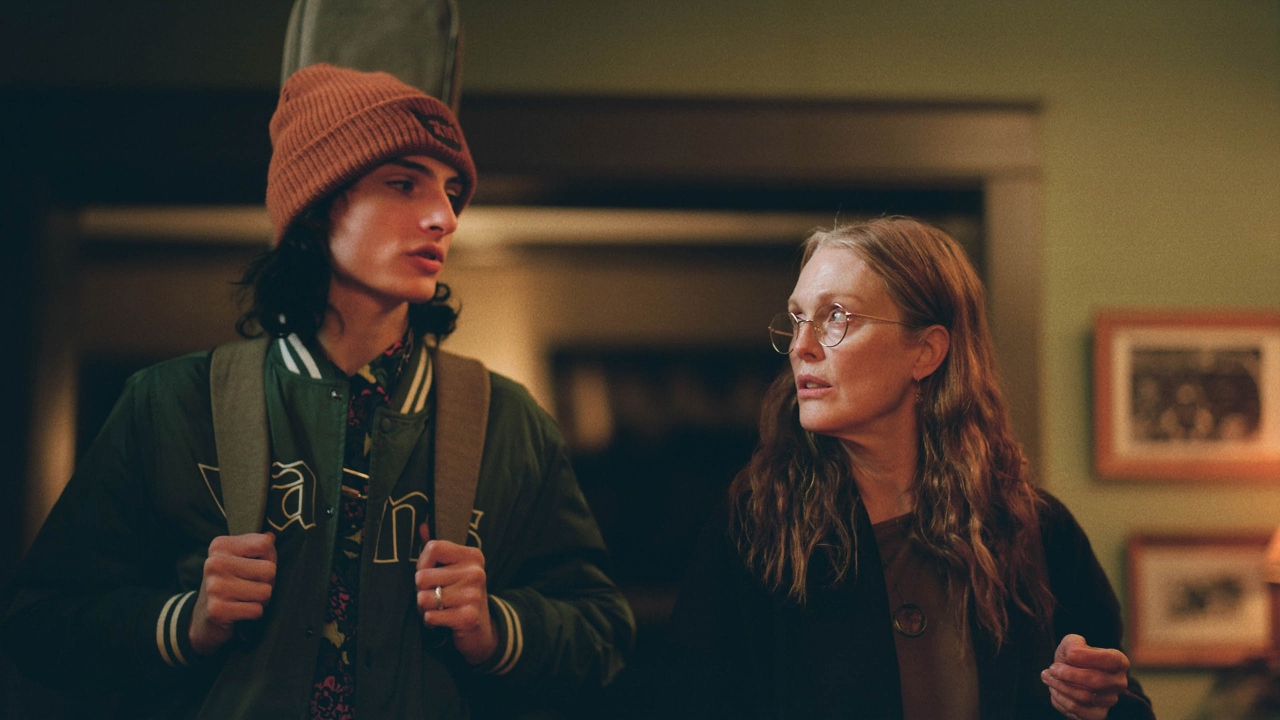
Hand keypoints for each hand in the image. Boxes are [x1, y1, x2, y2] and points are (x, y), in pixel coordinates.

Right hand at [188, 532, 276, 655]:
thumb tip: (271, 537)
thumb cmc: (230, 581)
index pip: (265, 544)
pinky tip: (240, 610)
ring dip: (261, 599)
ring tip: (246, 598)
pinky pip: (257, 610)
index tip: (255, 566)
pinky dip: (254, 613)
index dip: (270, 558)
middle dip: (267, 582)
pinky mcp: (217, 610)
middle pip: (269, 570)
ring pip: (266, 591)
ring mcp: (214, 587)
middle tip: (251, 586)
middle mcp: (214, 563)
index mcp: (220, 546)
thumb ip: (257, 545)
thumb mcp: (240, 558)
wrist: (203, 615)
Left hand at [415, 523, 496, 665]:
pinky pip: (430, 617)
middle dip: (422, 591)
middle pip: (422, 576)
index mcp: (473, 556)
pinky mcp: (468, 617)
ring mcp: (474, 595)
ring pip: (423, 598)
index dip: (423, 564)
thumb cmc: (459, 595)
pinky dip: (431, 622)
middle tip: (436, 597)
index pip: (432, 548)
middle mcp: (476, 572)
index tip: (432, 575)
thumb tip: (422, 524)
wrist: (480, 630)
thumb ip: (435, 549)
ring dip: (425, 608)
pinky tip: (443, 621)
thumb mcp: (451, 569)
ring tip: (439, 608)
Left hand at [1041, 634, 1129, 718]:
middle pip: (1096, 681)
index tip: (1069, 655)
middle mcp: (1119, 683)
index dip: (1088, 657)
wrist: (1068, 675)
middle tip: (1051, 668)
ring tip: (1048, 676)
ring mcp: (1110, 700)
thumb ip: (1073, 644)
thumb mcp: (1072, 643)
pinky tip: (1054, 690)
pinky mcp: (1098, 714)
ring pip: (1084, 697)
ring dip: (1060, 686)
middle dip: (1068, 674)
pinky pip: (1078, 710)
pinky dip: (1061, 699)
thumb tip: (1073, 655)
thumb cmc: (1073, 657)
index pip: (1110, 660)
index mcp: (1119, 662)